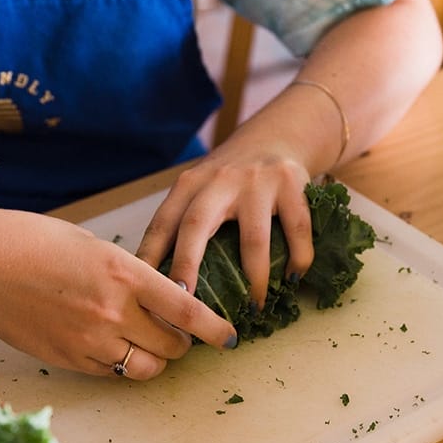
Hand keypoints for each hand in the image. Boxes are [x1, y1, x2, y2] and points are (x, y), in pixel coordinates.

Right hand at [0, 207, 237, 378]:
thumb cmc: (33, 241)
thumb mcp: (94, 246)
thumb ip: (130, 274)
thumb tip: (158, 297)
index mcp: (125, 273)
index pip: (187, 310)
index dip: (214, 328)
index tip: (229, 335)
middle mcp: (112, 311)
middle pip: (172, 346)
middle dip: (182, 342)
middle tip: (177, 333)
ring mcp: (90, 340)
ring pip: (145, 368)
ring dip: (155, 359)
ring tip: (147, 344)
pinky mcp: (68, 360)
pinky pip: (111, 373)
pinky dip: (121, 363)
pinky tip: (111, 345)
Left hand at [136, 131, 317, 308]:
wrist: (278, 134)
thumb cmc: (231, 178)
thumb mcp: (200, 189)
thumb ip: (183, 224)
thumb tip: (161, 282)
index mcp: (189, 185)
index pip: (162, 224)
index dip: (150, 258)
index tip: (145, 292)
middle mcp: (219, 179)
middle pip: (197, 226)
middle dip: (188, 267)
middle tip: (187, 307)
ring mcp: (257, 181)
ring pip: (253, 239)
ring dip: (255, 280)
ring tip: (254, 308)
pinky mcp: (291, 184)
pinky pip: (297, 230)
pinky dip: (298, 259)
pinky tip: (292, 280)